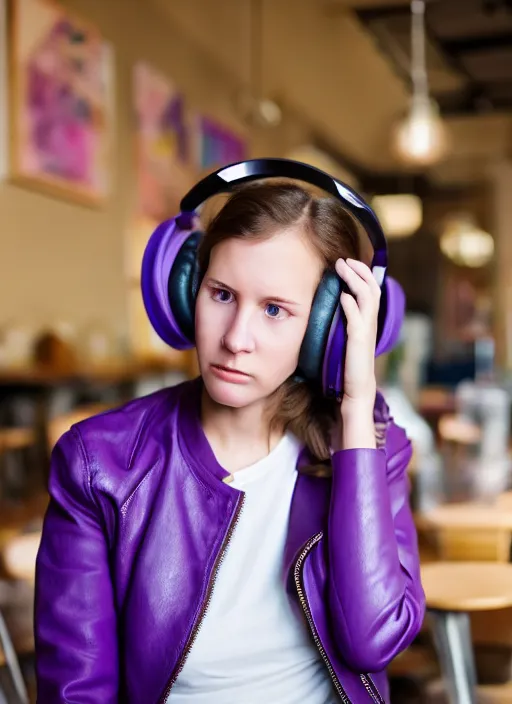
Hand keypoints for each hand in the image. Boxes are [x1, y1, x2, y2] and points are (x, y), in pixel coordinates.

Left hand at [336, 258, 379, 409]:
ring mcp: (366, 331)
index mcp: (369, 321)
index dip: (363, 274)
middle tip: (344, 260)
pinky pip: (356, 319)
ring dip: (354, 280)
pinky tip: (342, 296)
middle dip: (359, 271)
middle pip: (372, 289)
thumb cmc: (349, 365)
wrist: (356, 389)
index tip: (349, 263)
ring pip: (367, 298)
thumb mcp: (348, 337)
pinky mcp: (358, 341)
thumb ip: (347, 320)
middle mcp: (371, 323)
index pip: (371, 290)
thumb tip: (340, 299)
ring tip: (342, 268)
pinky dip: (350, 305)